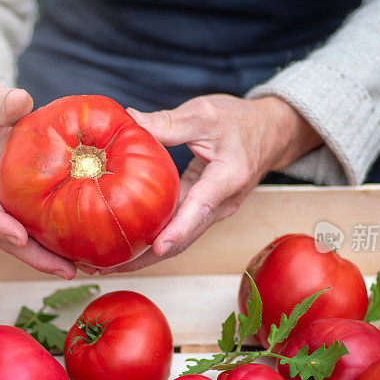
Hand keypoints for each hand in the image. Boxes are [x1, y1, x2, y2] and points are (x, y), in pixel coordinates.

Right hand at [0, 79, 77, 278]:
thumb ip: (0, 100)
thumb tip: (20, 101)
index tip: (19, 237)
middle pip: (3, 235)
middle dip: (31, 256)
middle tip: (64, 269)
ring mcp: (0, 206)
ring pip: (19, 242)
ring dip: (46, 260)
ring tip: (79, 270)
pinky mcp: (16, 210)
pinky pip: (33, 232)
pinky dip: (52, 247)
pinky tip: (81, 256)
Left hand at [99, 94, 322, 273]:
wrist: (272, 133)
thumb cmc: (240, 121)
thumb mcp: (205, 113)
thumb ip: (168, 122)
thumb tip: (127, 122)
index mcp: (228, 176)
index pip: (201, 206)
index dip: (179, 229)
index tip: (157, 247)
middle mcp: (224, 202)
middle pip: (185, 236)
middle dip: (148, 256)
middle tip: (107, 265)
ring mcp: (214, 211)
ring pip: (180, 239)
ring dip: (146, 254)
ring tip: (107, 264)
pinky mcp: (203, 211)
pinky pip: (178, 229)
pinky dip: (153, 239)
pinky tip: (126, 245)